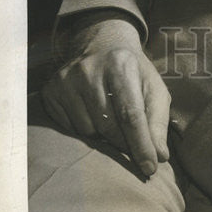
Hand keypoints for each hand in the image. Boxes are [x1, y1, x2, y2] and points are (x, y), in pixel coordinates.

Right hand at [41, 11, 170, 177]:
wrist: (102, 43)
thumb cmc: (133, 71)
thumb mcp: (153, 87)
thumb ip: (158, 120)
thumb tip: (160, 156)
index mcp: (121, 64)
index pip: (131, 114)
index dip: (140, 144)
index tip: (149, 168)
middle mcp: (90, 70)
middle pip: (109, 126)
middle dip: (125, 143)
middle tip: (132, 144)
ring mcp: (67, 80)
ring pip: (88, 132)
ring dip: (104, 137)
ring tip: (112, 119)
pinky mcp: (51, 90)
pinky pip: (70, 129)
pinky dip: (85, 129)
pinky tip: (93, 113)